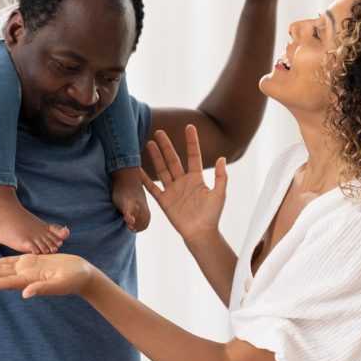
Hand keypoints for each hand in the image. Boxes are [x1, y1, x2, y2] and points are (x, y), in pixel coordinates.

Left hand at [0, 253, 94, 297]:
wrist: (81, 274)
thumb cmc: (73, 279)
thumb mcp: (61, 284)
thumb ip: (44, 288)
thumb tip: (26, 294)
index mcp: (28, 282)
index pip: (5, 283)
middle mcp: (22, 276)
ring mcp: (25, 269)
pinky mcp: (29, 262)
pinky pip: (9, 262)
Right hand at [140, 125, 227, 243]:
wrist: (201, 233)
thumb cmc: (212, 215)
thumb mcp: (219, 194)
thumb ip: (221, 177)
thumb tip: (222, 158)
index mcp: (197, 178)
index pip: (193, 156)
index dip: (192, 141)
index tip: (189, 127)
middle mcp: (183, 181)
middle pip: (173, 160)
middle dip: (167, 146)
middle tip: (159, 131)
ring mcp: (173, 190)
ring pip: (162, 169)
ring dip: (156, 157)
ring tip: (150, 143)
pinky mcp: (164, 201)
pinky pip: (152, 187)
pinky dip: (145, 178)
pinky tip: (138, 168)